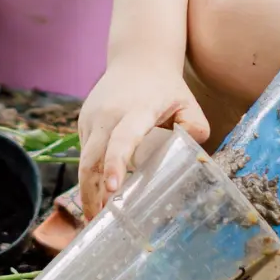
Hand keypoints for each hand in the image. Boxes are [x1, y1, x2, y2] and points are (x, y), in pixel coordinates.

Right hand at [78, 60, 208, 219]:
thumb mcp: (189, 103)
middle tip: (100, 222)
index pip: (123, 138)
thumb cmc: (166, 86)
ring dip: (87, 190)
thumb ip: (195, 128)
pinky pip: (85, 153)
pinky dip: (89, 175)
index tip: (113, 189)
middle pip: (92, 157)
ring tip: (96, 218)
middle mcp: (108, 113)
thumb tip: (189, 156)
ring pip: (84, 159)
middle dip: (92, 192)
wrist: (137, 58)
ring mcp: (92, 117)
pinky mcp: (84, 121)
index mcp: (136, 109)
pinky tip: (98, 194)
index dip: (117, 163)